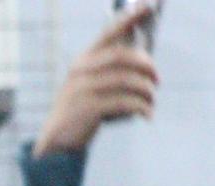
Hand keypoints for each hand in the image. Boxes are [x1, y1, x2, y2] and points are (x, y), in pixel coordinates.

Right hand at [32, 5, 157, 157]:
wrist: (57, 143)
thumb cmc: (81, 113)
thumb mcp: (91, 87)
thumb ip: (110, 73)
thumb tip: (145, 64)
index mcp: (83, 61)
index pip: (108, 34)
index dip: (129, 20)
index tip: (148, 7)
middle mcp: (81, 71)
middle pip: (122, 57)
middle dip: (145, 65)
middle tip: (157, 79)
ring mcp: (83, 89)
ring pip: (126, 80)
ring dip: (145, 90)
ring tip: (151, 102)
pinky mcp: (88, 108)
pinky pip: (124, 102)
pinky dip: (140, 107)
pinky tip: (147, 115)